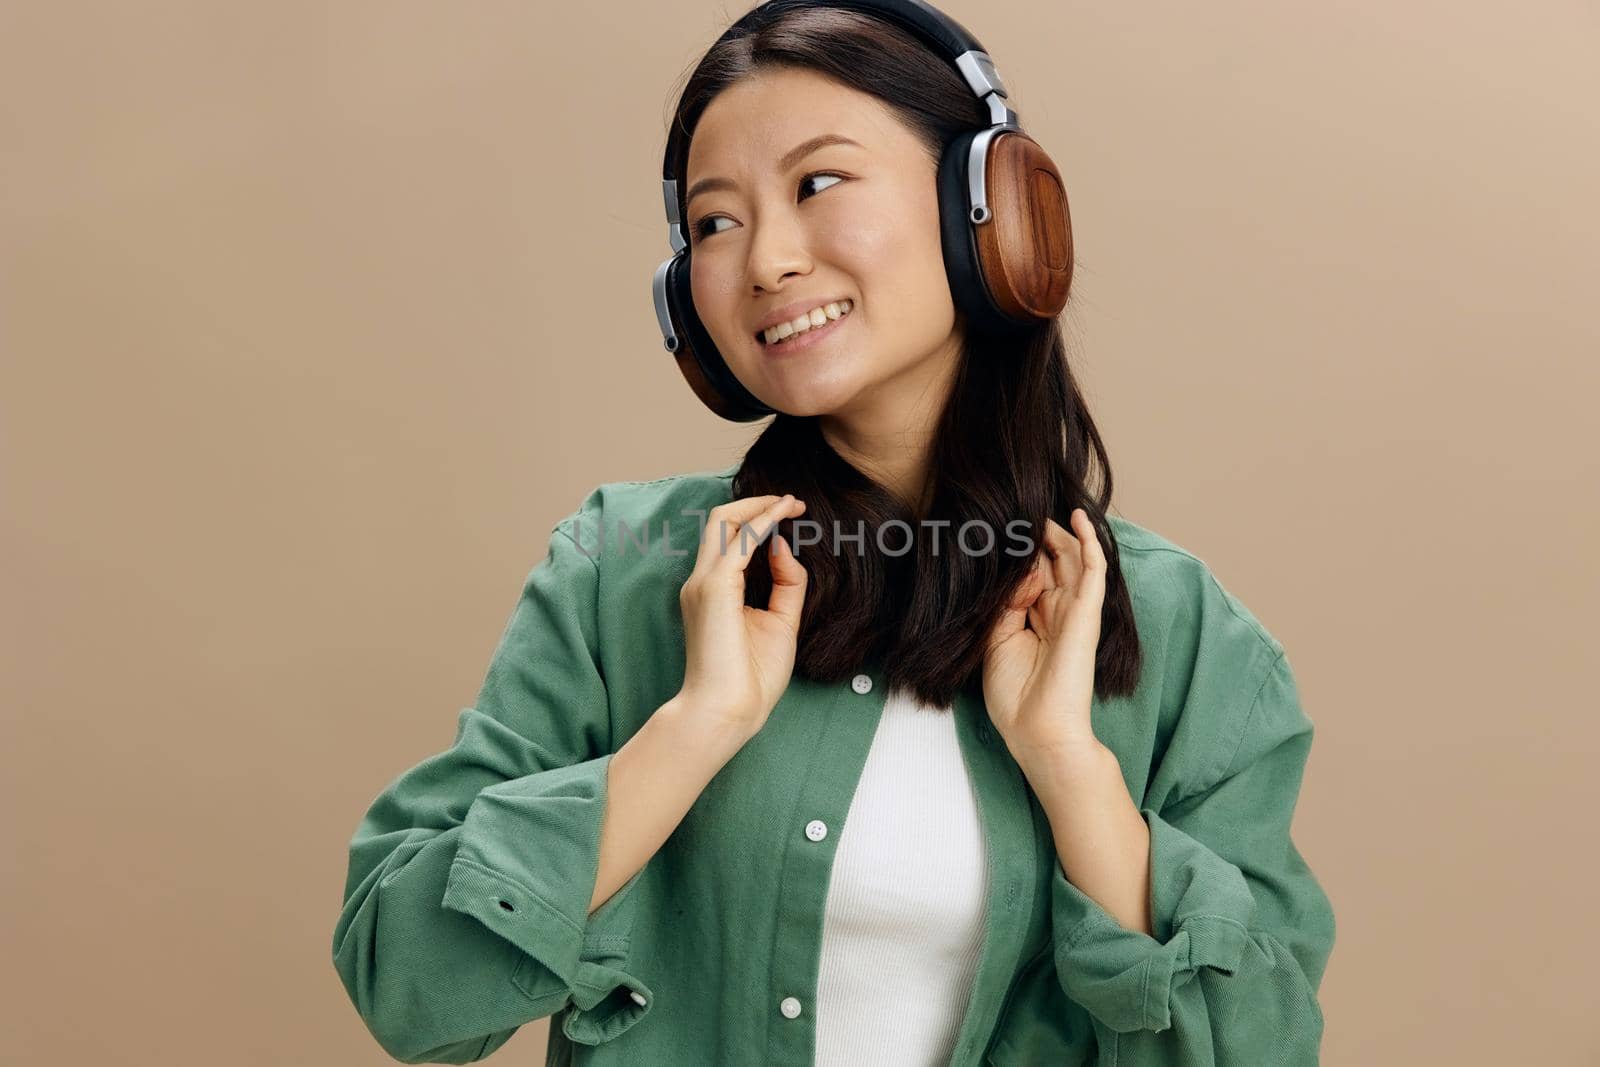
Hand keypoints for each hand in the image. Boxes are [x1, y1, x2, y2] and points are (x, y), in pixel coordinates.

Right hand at [676, 493, 808, 741]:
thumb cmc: (750, 678)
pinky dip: (762, 522)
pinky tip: (783, 516)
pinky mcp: (714, 587)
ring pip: (724, 522)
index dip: (759, 521)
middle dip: (757, 504)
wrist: (728, 710)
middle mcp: (701, 582)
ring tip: (791, 502)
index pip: (730, 542)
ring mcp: (703, 583)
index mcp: (713, 592)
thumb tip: (783, 547)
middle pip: (721, 522)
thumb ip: (785, 584)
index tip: (791, 514)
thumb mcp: (779, 622)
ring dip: (760, 507)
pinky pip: (739, 541)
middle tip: (793, 501)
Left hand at [980, 508, 1107, 761]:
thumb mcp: (995, 640)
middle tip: (1018, 514)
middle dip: (1036, 539)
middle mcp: (1056, 612)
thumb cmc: (1016, 697)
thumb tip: (1016, 570)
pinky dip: (1089, 541)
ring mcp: (1074, 611)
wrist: (1039, 730)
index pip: (1030, 576)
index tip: (996, 533)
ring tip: (1039, 508)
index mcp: (1036, 621)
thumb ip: (1005, 603)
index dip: (1016, 557)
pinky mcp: (1086, 613)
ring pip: (1069, 559)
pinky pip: (1093, 569)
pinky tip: (1078, 517)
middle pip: (1051, 562)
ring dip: (1056, 532)